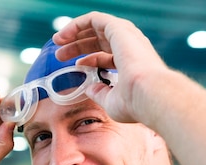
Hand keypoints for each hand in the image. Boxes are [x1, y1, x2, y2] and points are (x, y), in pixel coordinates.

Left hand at [52, 12, 168, 122]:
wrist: (148, 95)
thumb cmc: (135, 103)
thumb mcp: (112, 101)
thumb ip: (101, 93)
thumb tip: (90, 89)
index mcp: (131, 64)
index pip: (106, 56)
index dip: (88, 59)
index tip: (74, 66)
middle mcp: (130, 47)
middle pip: (99, 40)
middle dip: (78, 45)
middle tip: (60, 54)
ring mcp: (126, 37)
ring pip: (96, 27)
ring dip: (75, 32)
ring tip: (57, 41)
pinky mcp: (119, 29)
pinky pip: (94, 19)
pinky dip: (77, 24)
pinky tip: (63, 35)